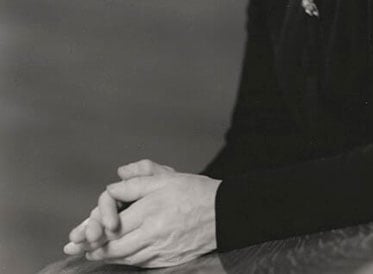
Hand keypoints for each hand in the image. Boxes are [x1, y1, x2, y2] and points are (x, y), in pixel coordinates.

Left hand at [70, 172, 221, 267]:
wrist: (225, 213)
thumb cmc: (195, 191)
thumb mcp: (167, 177)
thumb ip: (138, 179)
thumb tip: (115, 179)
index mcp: (150, 208)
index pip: (113, 223)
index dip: (93, 228)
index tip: (81, 232)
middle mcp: (153, 231)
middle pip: (115, 245)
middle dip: (94, 247)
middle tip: (79, 248)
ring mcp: (161, 249)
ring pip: (126, 257)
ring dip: (107, 256)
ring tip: (94, 254)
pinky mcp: (168, 259)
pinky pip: (141, 263)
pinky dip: (127, 260)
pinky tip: (120, 256)